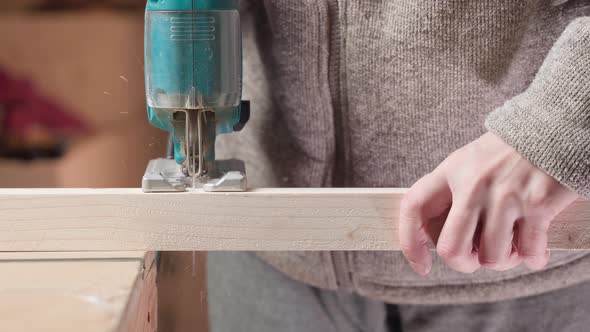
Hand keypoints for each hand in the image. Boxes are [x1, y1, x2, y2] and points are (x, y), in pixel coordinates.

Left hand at [399, 132, 578, 274]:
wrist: (555, 126)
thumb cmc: (510, 151)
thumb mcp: (470, 161)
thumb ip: (452, 193)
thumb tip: (438, 237)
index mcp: (452, 170)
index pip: (414, 207)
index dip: (410, 242)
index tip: (421, 265)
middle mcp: (473, 184)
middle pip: (451, 248)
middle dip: (464, 263)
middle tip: (476, 257)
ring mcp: (505, 195)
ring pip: (491, 257)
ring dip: (504, 260)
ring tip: (512, 246)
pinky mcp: (537, 204)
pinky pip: (529, 253)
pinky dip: (533, 258)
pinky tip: (535, 247)